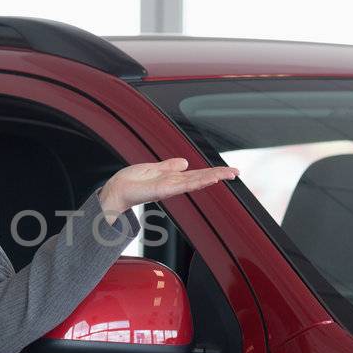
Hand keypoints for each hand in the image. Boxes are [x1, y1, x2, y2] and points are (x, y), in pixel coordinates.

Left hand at [98, 158, 238, 217]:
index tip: (228, 170)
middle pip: (201, 177)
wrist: (116, 190)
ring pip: (196, 181)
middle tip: (236, 172)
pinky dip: (197, 181)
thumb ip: (169, 166)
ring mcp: (170, 188)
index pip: (197, 174)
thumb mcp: (154, 168)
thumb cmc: (131, 181)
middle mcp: (173, 184)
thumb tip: (184, 162)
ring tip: (228, 174)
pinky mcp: (163, 190)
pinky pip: (183, 184)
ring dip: (213, 177)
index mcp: (172, 178)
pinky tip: (208, 178)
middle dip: (219, 174)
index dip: (212, 171)